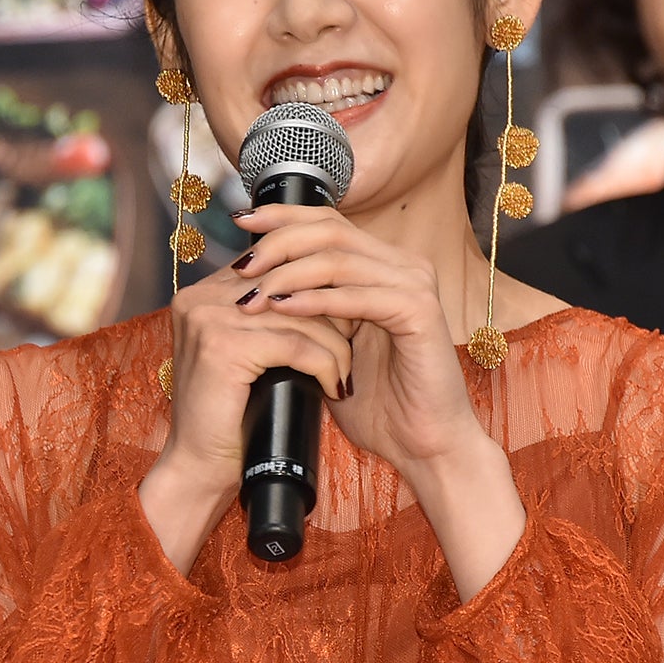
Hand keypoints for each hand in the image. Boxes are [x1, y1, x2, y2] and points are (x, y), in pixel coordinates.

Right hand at [141, 213, 353, 571]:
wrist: (199, 469)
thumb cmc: (230, 416)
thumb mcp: (250, 354)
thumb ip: (271, 318)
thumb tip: (332, 290)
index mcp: (203, 292)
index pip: (276, 266)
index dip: (318, 288)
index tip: (351, 312)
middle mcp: (200, 296)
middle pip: (290, 284)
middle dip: (333, 311)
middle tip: (360, 336)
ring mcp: (208, 318)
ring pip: (300, 316)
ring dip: (336, 345)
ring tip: (348, 371)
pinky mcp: (223, 346)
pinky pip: (295, 345)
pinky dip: (325, 365)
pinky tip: (336, 386)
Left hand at [230, 205, 489, 479]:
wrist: (424, 445)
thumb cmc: (377, 402)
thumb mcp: (330, 346)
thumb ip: (305, 310)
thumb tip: (249, 286)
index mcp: (383, 266)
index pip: (326, 222)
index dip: (281, 218)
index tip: (239, 222)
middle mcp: (403, 266)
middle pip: (330, 230)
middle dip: (278, 242)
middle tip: (241, 266)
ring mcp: (414, 285)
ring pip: (338, 259)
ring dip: (288, 274)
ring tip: (252, 296)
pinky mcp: (420, 311)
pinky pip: (357, 296)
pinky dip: (316, 301)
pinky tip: (284, 308)